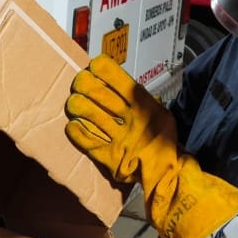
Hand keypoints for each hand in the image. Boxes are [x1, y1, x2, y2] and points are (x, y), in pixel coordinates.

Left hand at [64, 55, 177, 183]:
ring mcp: (118, 137)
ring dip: (77, 105)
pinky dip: (77, 131)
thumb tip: (122, 85)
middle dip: (84, 84)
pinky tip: (72, 125)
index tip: (93, 66)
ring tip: (73, 103)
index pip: (119, 80)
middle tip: (78, 83)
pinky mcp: (109, 156)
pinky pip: (87, 140)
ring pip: (90, 114)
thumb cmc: (161, 140)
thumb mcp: (160, 113)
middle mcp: (130, 119)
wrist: (165, 172)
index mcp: (144, 106)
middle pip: (100, 94)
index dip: (102, 70)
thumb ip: (142, 99)